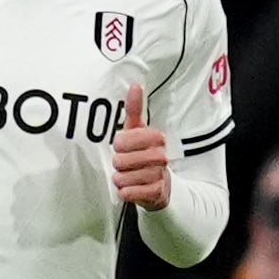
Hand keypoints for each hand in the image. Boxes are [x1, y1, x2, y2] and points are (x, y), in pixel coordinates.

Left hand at [113, 84, 169, 209]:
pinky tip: (131, 188)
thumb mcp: (137, 132)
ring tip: (128, 176)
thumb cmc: (142, 154)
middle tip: (125, 164)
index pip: (126, 139)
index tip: (122, 146)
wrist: (159, 185)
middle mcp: (161, 156)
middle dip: (118, 164)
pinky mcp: (156, 193)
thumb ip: (134, 110)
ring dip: (120, 179)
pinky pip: (128, 193)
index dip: (120, 144)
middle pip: (121, 160)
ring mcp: (160, 175)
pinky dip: (125, 192)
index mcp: (156, 138)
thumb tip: (136, 85)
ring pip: (123, 178)